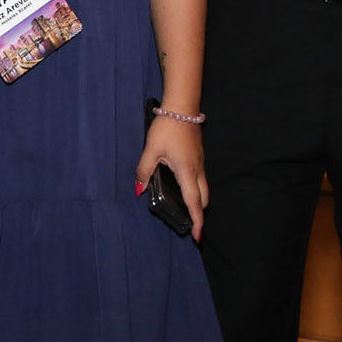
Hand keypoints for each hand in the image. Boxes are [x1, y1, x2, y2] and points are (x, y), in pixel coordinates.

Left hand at [137, 115, 207, 240]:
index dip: (197, 221)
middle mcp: (197, 169)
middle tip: (189, 223)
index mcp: (187, 171)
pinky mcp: (199, 154)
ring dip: (197, 200)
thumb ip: (144, 171)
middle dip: (198, 213)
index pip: (194, 202)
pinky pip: (200, 177)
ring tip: (184, 208)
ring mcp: (200, 161)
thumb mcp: (151, 149)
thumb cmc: (167, 127)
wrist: (182, 105)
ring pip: (203, 187)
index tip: (198, 236)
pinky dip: (195, 187)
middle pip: (203, 198)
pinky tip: (182, 184)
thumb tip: (139, 190)